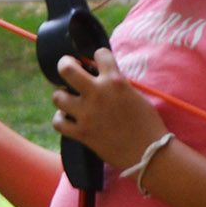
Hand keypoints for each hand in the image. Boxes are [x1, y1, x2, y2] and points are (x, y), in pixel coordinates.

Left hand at [52, 49, 166, 171]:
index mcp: (115, 81)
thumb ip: (117, 84)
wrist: (148, 152)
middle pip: (67, 69)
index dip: (98, 56)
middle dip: (65, 64)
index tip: (96, 62)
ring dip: (62, 97)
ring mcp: (87, 113)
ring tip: (69, 100)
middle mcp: (98, 93)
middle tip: (68, 68)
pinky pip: (58, 122)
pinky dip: (61, 120)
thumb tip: (102, 78)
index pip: (100, 54)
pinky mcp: (81, 133)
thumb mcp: (135, 94)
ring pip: (58, 97)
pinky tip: (68, 119)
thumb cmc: (147, 123)